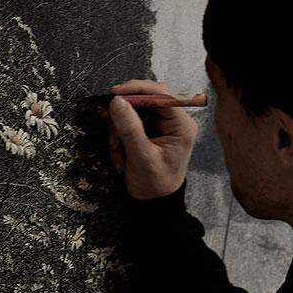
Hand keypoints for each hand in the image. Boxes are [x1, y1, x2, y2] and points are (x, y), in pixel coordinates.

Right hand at [105, 79, 196, 199]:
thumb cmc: (154, 184)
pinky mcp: (147, 129)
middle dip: (123, 116)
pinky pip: (127, 122)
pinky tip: (119, 154)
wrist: (153, 203)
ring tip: (118, 153)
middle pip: (143, 100)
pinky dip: (118, 135)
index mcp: (181, 125)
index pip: (161, 94)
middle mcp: (173, 120)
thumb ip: (130, 128)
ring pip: (131, 111)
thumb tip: (116, 101)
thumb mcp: (141, 157)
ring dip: (118, 130)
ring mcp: (159, 124)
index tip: (114, 93)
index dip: (137, 89)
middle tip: (111, 132)